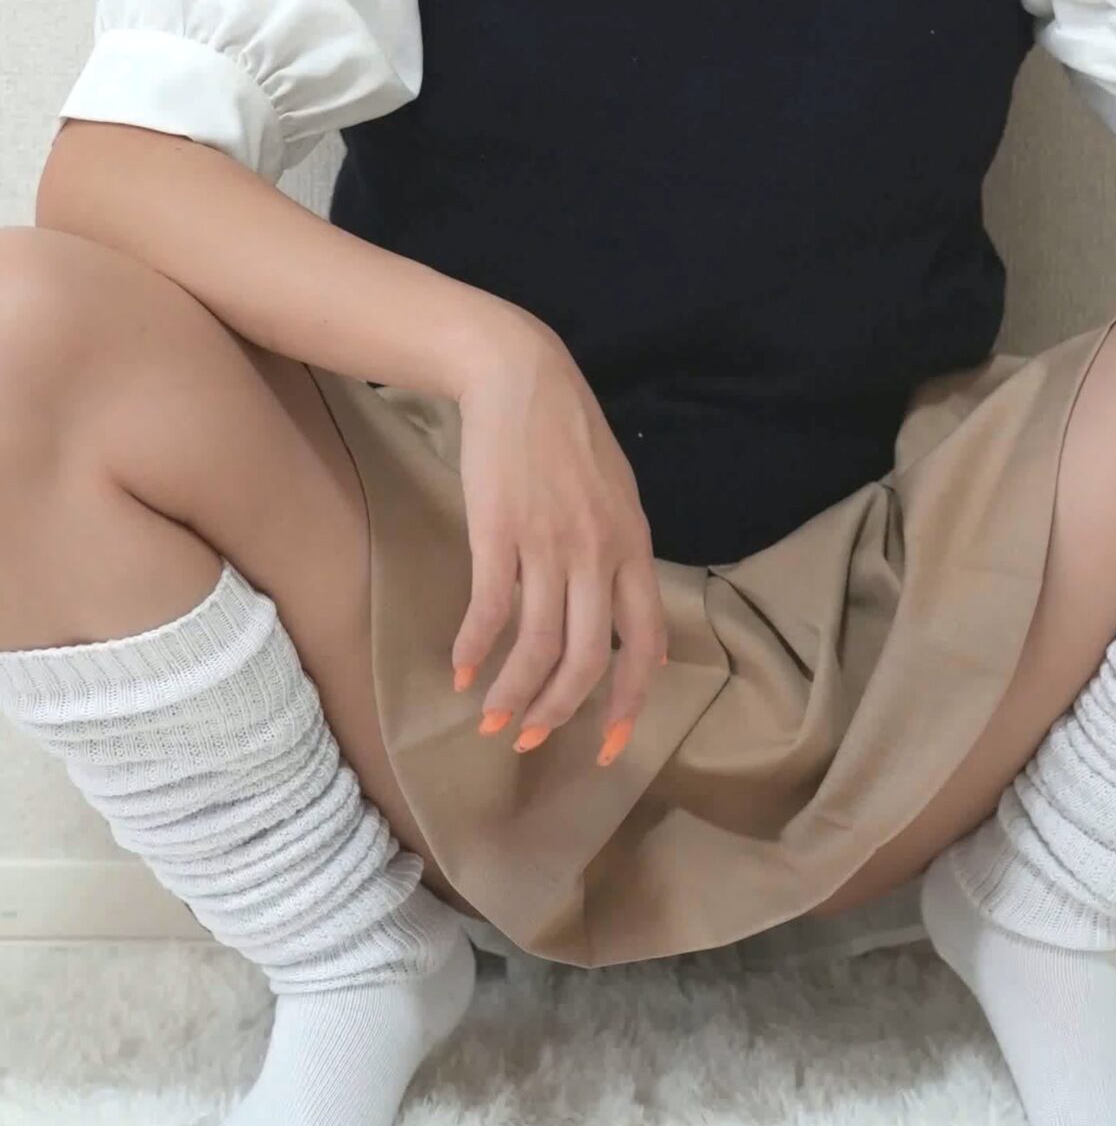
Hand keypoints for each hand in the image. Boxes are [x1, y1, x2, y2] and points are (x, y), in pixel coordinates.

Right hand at [448, 305, 668, 768]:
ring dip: (513, 693)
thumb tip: (635, 628)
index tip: (606, 747)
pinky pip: (491, 609)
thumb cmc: (568, 437)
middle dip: (558, 713)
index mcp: (634, 547)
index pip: (644, 645)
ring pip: (537, 645)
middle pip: (586, 659)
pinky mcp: (499, 532)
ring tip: (491, 720)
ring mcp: (549, 544)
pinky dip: (473, 647)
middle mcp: (599, 553)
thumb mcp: (618, 496)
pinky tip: (460, 668)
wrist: (520, 378)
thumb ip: (625, 558)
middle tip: (528, 740)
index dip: (627, 704)